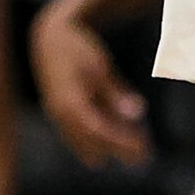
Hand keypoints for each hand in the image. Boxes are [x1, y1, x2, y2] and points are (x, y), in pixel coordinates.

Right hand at [31, 7, 149, 167]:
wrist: (49, 38)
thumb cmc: (78, 48)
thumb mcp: (100, 67)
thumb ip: (116, 92)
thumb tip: (138, 113)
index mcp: (71, 102)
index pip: (100, 130)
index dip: (122, 142)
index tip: (143, 148)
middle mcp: (61, 113)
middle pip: (93, 139)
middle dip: (119, 148)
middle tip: (144, 157)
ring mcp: (58, 114)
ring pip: (84, 140)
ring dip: (107, 147)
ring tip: (132, 154)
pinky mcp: (59, 112)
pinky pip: (76, 134)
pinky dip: (94, 141)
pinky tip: (108, 149)